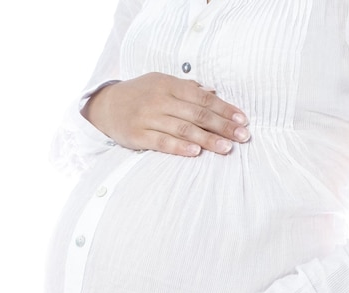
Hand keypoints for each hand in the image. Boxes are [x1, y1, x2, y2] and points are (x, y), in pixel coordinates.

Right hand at [82, 72, 249, 156]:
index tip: (243, 120)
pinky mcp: (137, 134)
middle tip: (243, 137)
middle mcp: (160, 99)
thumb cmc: (140, 94)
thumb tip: (214, 92)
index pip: (203, 97)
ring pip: (182, 129)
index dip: (225, 109)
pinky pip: (161, 142)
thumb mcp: (161, 83)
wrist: (105, 105)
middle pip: (197, 114)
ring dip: (207, 139)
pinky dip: (179, 147)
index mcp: (169, 84)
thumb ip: (187, 88)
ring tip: (226, 148)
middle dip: (223, 126)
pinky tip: (195, 153)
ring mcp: (147, 117)